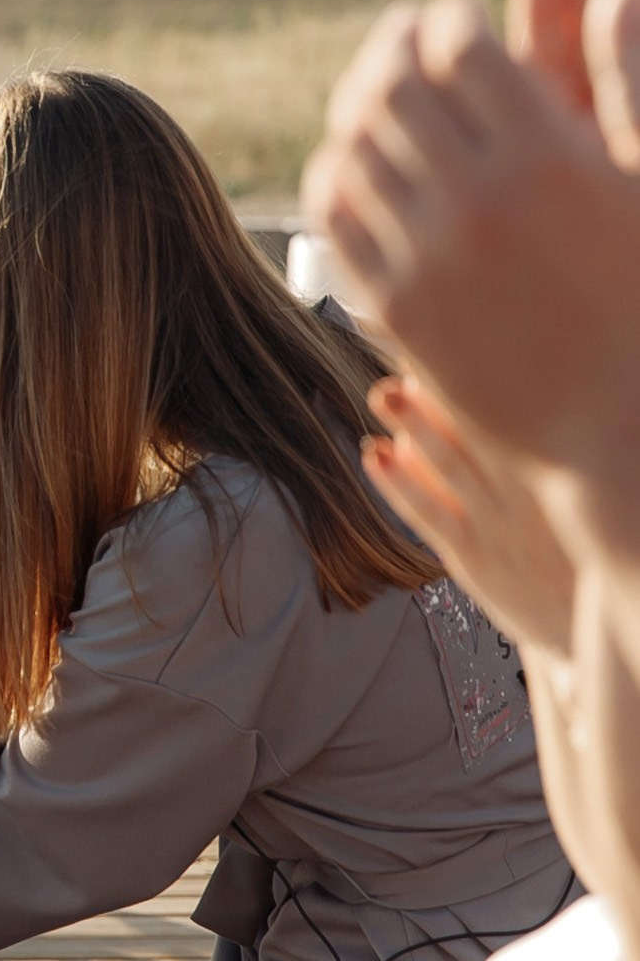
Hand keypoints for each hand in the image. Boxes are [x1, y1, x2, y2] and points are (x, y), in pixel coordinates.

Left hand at [302, 0, 639, 475]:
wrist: (622, 427)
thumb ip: (630, 76)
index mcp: (549, 161)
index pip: (460, 45)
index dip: (451, 16)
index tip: (461, 16)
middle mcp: (477, 204)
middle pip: (391, 87)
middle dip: (393, 46)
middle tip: (406, 38)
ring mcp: (428, 259)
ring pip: (350, 147)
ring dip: (357, 106)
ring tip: (380, 93)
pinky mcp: (397, 309)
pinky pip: (336, 219)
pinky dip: (336, 175)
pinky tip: (359, 163)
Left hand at [364, 374, 573, 658]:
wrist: (587, 625)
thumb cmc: (578, 542)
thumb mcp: (576, 491)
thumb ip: (548, 444)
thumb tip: (513, 379)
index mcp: (559, 472)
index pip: (513, 414)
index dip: (477, 377)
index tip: (448, 335)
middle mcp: (530, 496)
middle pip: (479, 431)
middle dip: (440, 392)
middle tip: (408, 348)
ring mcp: (498, 528)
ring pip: (450, 470)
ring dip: (414, 429)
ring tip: (383, 393)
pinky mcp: (472, 558)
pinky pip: (429, 517)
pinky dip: (399, 486)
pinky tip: (374, 454)